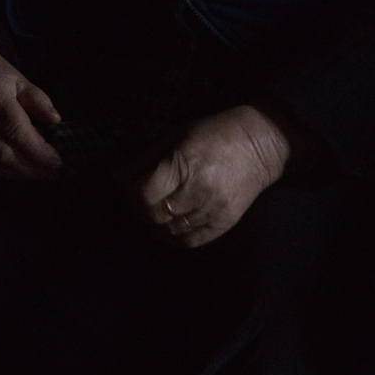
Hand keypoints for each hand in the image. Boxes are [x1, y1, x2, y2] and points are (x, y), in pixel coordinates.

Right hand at [0, 41, 63, 181]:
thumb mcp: (20, 81)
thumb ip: (39, 100)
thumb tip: (55, 121)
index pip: (19, 134)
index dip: (39, 153)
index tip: (58, 163)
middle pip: (6, 154)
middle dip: (32, 169)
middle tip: (53, 175)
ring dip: (18, 174)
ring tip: (39, 176)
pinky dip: (1, 171)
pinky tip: (17, 171)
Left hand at [132, 103, 298, 248]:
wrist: (259, 144)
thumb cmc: (213, 134)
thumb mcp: (175, 137)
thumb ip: (145, 159)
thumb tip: (116, 178)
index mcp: (183, 163)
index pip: (144, 195)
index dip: (133, 197)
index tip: (134, 192)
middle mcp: (197, 189)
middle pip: (155, 214)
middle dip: (144, 211)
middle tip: (146, 202)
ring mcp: (212, 208)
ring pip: (171, 230)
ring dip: (158, 225)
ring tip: (159, 212)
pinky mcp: (225, 222)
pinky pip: (191, 241)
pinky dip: (175, 238)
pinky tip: (170, 229)